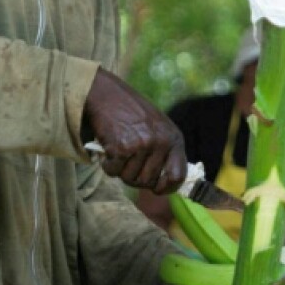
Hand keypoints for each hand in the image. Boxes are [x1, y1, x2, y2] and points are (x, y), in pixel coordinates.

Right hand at [84, 68, 186, 194]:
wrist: (106, 94)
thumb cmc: (131, 112)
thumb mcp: (158, 127)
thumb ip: (164, 151)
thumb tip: (164, 183)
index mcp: (174, 138)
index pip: (178, 175)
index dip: (167, 188)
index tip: (156, 190)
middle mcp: (161, 142)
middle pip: (149, 181)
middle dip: (135, 177)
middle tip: (127, 162)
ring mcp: (142, 145)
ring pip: (130, 179)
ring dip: (120, 170)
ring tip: (118, 151)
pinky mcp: (122, 147)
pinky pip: (113, 172)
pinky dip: (107, 165)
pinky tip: (108, 149)